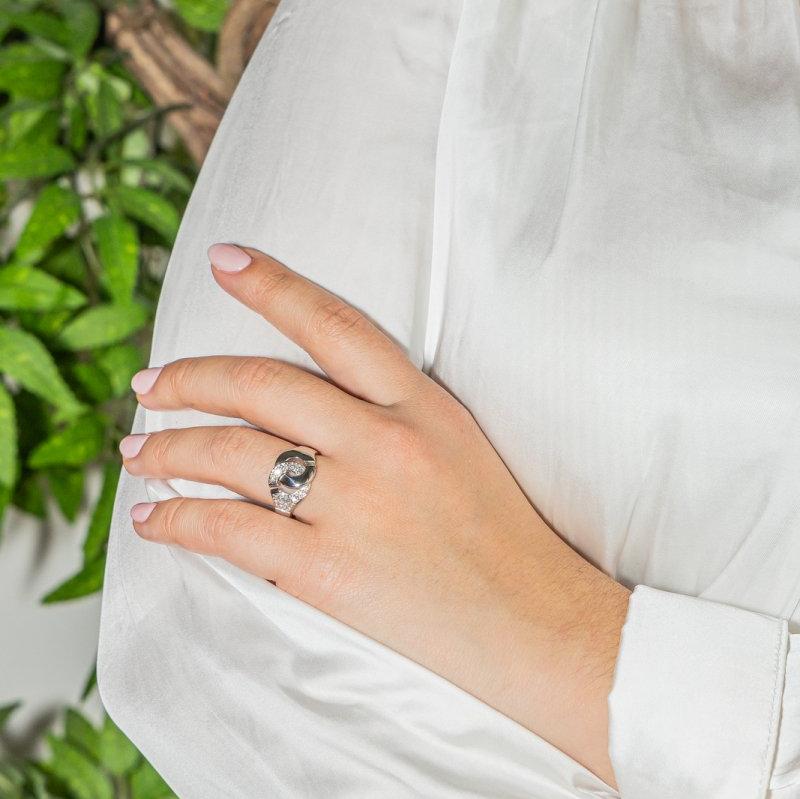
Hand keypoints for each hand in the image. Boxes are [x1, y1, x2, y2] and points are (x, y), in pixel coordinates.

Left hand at [121, 243, 629, 786]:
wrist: (534, 621)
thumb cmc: (500, 533)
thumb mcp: (457, 444)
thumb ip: (392, 412)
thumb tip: (308, 403)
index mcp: (421, 406)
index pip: (335, 324)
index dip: (273, 285)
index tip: (223, 260)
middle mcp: (384, 444)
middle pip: (261, 386)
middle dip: (190, 378)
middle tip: (150, 384)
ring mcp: (355, 506)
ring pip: (232, 456)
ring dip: (169, 450)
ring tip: (138, 451)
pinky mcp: (331, 571)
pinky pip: (232, 533)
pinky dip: (179, 522)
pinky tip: (153, 518)